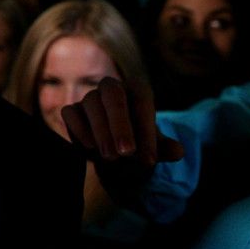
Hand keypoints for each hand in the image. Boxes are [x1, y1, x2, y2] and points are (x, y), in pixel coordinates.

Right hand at [61, 77, 183, 205]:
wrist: (114, 155)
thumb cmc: (138, 146)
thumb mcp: (153, 149)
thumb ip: (164, 149)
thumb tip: (178, 151)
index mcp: (136, 90)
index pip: (141, 102)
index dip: (146, 130)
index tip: (149, 160)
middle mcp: (111, 88)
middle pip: (113, 93)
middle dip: (119, 123)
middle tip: (126, 153)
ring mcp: (89, 98)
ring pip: (92, 104)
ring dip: (102, 132)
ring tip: (110, 157)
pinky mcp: (72, 111)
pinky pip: (71, 113)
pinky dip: (79, 129)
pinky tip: (89, 148)